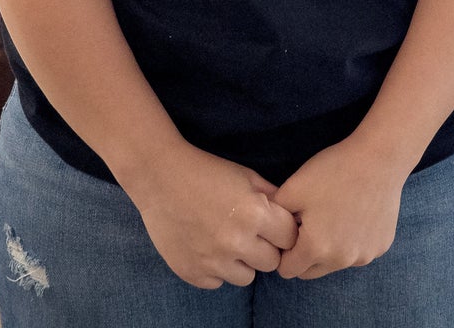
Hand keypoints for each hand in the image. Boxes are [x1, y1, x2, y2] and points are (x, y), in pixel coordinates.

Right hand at [124, 139, 298, 287]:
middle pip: (271, 262)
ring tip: (227, 240)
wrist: (161, 178)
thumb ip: (272, 197)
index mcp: (255, 214)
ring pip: (246, 277)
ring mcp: (214, 262)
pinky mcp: (194, 274)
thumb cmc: (207, 171)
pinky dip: (216, 268)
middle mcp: (237, 243)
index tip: (273, 224)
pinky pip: (218, 282)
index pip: (289, 238)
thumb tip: (292, 215)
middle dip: (265, 248)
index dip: (283, 230)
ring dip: (242, 262)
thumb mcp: (246, 175)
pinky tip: (207, 245)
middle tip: (251, 232)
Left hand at [273, 137, 407, 279]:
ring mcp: (364, 256)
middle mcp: (340, 261)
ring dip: (330, 248)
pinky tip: (355, 214)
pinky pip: (358, 252)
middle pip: (310, 271)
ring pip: (335, 263)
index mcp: (315, 249)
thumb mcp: (294, 187)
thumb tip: (263, 227)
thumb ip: (273, 213)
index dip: (284, 251)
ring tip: (334, 214)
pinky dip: (353, 241)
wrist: (379, 158)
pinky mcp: (380, 247)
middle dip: (305, 254)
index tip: (290, 230)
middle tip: (310, 222)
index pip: (287, 270)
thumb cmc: (333, 171)